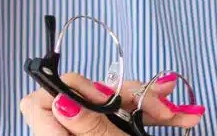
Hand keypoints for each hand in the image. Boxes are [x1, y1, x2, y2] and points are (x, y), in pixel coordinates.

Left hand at [19, 72, 206, 134]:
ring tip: (176, 113)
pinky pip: (120, 118)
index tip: (101, 98)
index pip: (37, 103)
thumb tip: (61, 99)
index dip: (66, 91)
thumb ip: (89, 124)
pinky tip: (179, 115)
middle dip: (121, 94)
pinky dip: (146, 115)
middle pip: (80, 96)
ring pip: (107, 105)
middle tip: (151, 105)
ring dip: (145, 103)